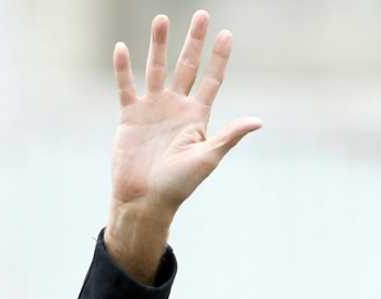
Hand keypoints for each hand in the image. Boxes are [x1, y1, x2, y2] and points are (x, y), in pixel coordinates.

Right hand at [106, 11, 261, 281]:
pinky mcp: (129, 116)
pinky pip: (126, 86)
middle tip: (202, 14)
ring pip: (156, 69)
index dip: (219, 58)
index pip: (211, 79)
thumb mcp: (207, 158)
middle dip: (194, 42)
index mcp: (198, 117)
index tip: (227, 34)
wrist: (145, 199)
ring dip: (159, 45)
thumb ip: (229, 136)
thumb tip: (258, 121)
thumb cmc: (179, 184)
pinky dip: (123, 68)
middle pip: (187, 66)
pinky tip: (123, 47)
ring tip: (162, 19)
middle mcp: (177, 108)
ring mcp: (152, 109)